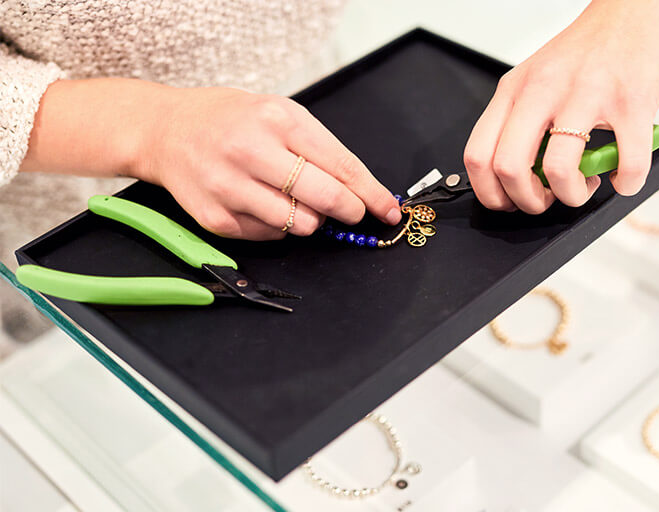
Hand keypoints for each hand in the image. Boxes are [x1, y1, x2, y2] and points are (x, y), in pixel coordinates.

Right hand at [139, 89, 400, 239]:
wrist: (167, 131)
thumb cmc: (232, 120)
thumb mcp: (279, 114)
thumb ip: (319, 149)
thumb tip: (361, 191)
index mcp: (277, 119)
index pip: (341, 166)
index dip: (371, 194)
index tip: (388, 210)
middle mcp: (251, 151)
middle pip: (325, 199)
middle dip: (349, 211)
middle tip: (351, 212)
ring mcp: (230, 187)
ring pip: (300, 225)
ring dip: (311, 219)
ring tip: (295, 199)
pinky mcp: (216, 218)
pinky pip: (270, 235)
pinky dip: (279, 225)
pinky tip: (263, 203)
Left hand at [463, 0, 658, 212]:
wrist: (637, 5)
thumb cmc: (590, 48)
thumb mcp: (539, 79)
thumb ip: (525, 122)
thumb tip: (523, 176)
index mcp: (514, 89)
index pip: (478, 154)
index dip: (489, 192)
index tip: (507, 202)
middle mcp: (543, 90)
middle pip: (509, 167)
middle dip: (527, 201)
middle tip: (546, 200)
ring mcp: (587, 95)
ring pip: (559, 170)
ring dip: (572, 196)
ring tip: (584, 186)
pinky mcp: (632, 101)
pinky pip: (627, 161)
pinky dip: (627, 183)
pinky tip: (624, 177)